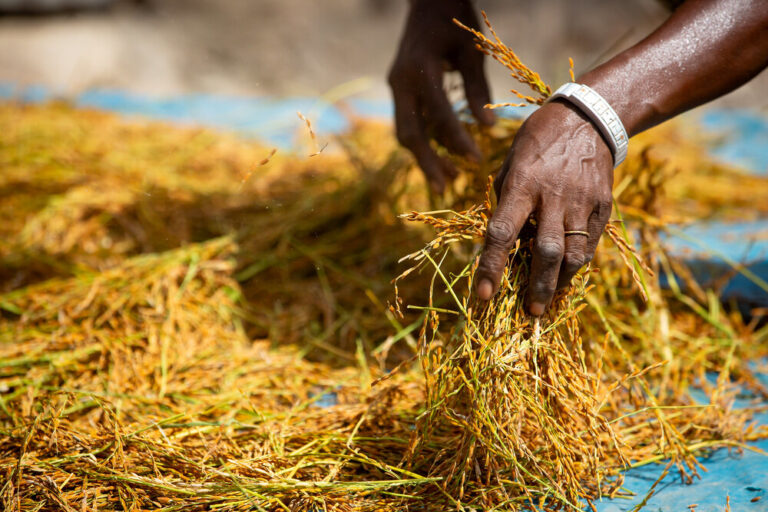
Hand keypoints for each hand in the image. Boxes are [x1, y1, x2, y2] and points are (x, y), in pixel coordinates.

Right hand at [388, 0, 493, 193]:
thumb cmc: (455, 20)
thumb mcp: (472, 52)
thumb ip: (477, 90)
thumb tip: (487, 128)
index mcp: (420, 70)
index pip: (438, 115)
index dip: (457, 140)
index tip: (476, 160)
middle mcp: (401, 82)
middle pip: (410, 133)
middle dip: (428, 162)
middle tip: (447, 187)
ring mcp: (397, 87)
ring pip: (405, 132)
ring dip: (424, 158)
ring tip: (446, 181)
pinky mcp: (399, 90)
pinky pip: (408, 123)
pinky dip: (424, 143)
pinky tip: (440, 159)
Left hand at [475, 100, 613, 314]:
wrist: (589, 117)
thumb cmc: (538, 140)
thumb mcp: (511, 162)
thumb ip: (503, 199)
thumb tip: (496, 237)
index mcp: (523, 184)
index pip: (502, 232)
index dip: (491, 266)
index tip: (484, 295)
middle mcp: (553, 196)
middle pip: (546, 251)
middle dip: (538, 286)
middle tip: (532, 311)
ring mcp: (582, 201)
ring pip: (575, 253)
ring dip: (561, 282)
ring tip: (550, 299)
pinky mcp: (603, 205)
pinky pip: (591, 242)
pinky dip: (579, 262)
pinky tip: (568, 274)